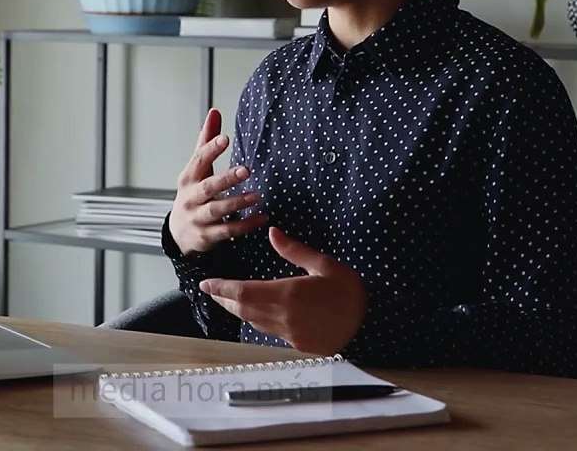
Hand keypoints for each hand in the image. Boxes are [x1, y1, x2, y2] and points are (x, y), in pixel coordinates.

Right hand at [168, 108, 267, 255]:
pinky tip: (262, 218)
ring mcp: (198, 218)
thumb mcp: (196, 169)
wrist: (179, 233)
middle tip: (246, 170)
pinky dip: (245, 225)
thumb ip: (206, 141)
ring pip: (217, 210)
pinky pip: (228, 231)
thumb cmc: (193, 194)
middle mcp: (191, 197)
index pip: (198, 160)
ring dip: (237, 203)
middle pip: (208, 187)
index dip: (210, 148)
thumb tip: (215, 112)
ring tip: (257, 196)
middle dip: (226, 179)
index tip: (225, 139)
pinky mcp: (207, 236)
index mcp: (189, 177)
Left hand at [200, 227, 367, 355]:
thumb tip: (272, 233)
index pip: (243, 292)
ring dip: (238, 310)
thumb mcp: (325, 265)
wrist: (370, 325)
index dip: (221, 289)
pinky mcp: (297, 344)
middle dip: (224, 300)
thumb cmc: (350, 292)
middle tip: (211, 291)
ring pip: (253, 322)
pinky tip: (257, 312)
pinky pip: (269, 331)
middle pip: (243, 309)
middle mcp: (282, 316)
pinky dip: (257, 320)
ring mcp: (288, 333)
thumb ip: (295, 251)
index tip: (206, 284)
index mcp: (287, 294)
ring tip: (228, 300)